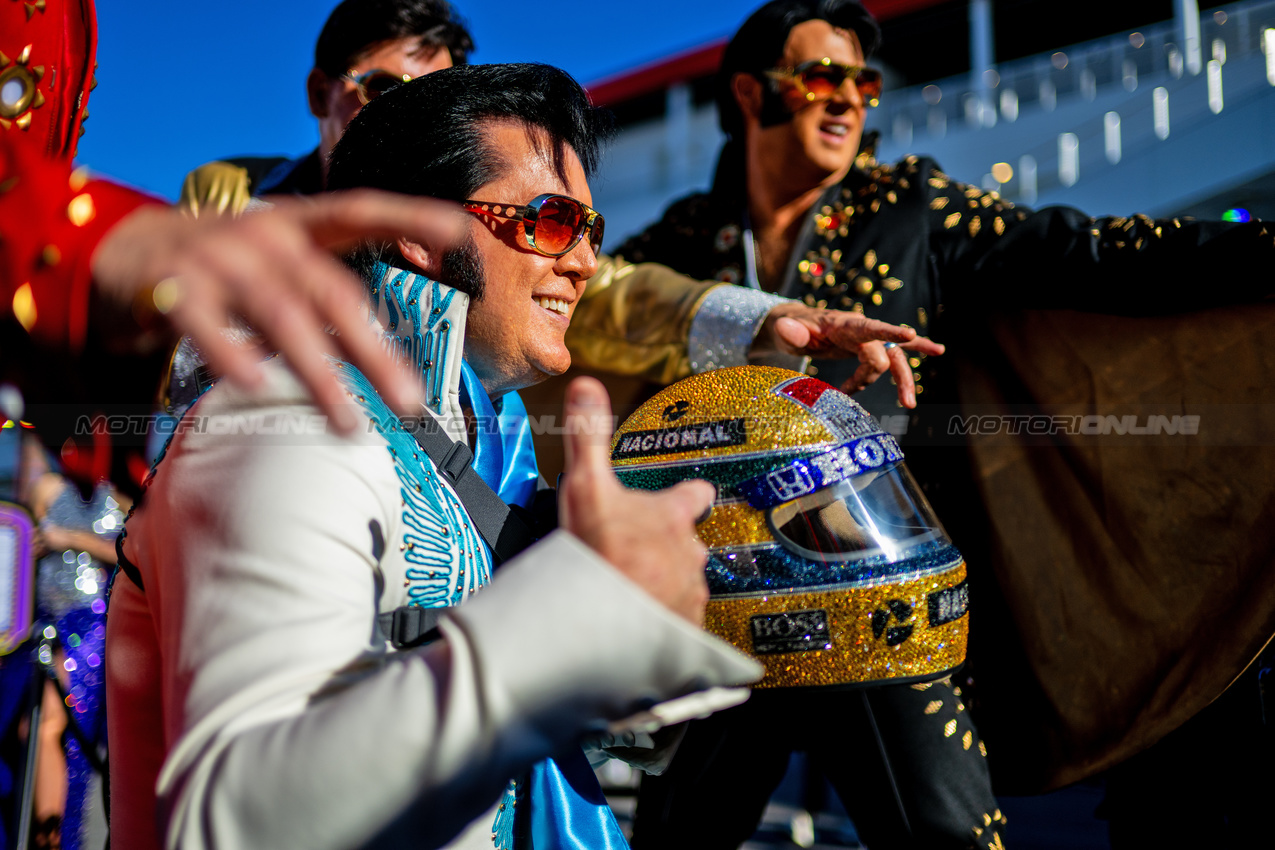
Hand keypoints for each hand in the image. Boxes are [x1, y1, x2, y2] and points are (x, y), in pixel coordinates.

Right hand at [90, 190, 464, 432]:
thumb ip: (327, 291)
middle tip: (410, 403)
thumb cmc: (222, 268)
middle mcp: (263, 237)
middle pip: (332, 293)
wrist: (118, 253)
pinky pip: (206, 324)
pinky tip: (259, 386)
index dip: (411, 216)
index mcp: (296, 226)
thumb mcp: (279, 266)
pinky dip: (232, 353)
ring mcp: (218, 259)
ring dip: (320, 374)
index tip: (462, 232)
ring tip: (349, 424)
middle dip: (374, 351)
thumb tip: (384, 337)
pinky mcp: (173, 287)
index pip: (360, 211)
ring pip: (282, 317)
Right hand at [558, 377, 714, 623]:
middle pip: (687, 544)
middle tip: (635, 553)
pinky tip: (638, 624)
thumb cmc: (596, 555)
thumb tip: (587, 385)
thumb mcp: (585, 485)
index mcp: (671, 516)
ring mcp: (689, 594)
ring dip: (663, 586)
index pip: (696, 495)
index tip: (689, 495)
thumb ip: (588, 436)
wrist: (600, 625)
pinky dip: (662, 622)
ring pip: (683, 584)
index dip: (690, 495)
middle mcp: (689, 554)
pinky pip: (678, 623)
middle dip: (668, 547)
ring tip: (631, 592)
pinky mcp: (683, 631)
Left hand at [751, 302, 946, 407]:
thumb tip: (788, 329)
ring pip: (894, 358)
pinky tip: (937, 351)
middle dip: (868, 377)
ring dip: (903, 380)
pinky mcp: (870, 346)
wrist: (794, 325)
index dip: (888, 332)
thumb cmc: (790, 329)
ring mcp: (868, 337)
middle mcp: (861, 328)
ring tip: (909, 403)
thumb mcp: (784, 331)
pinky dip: (917, 351)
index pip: (869, 327)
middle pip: (882, 353)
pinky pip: (896, 351)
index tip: (909, 334)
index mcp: (843, 324)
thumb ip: (789, 331)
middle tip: (845, 392)